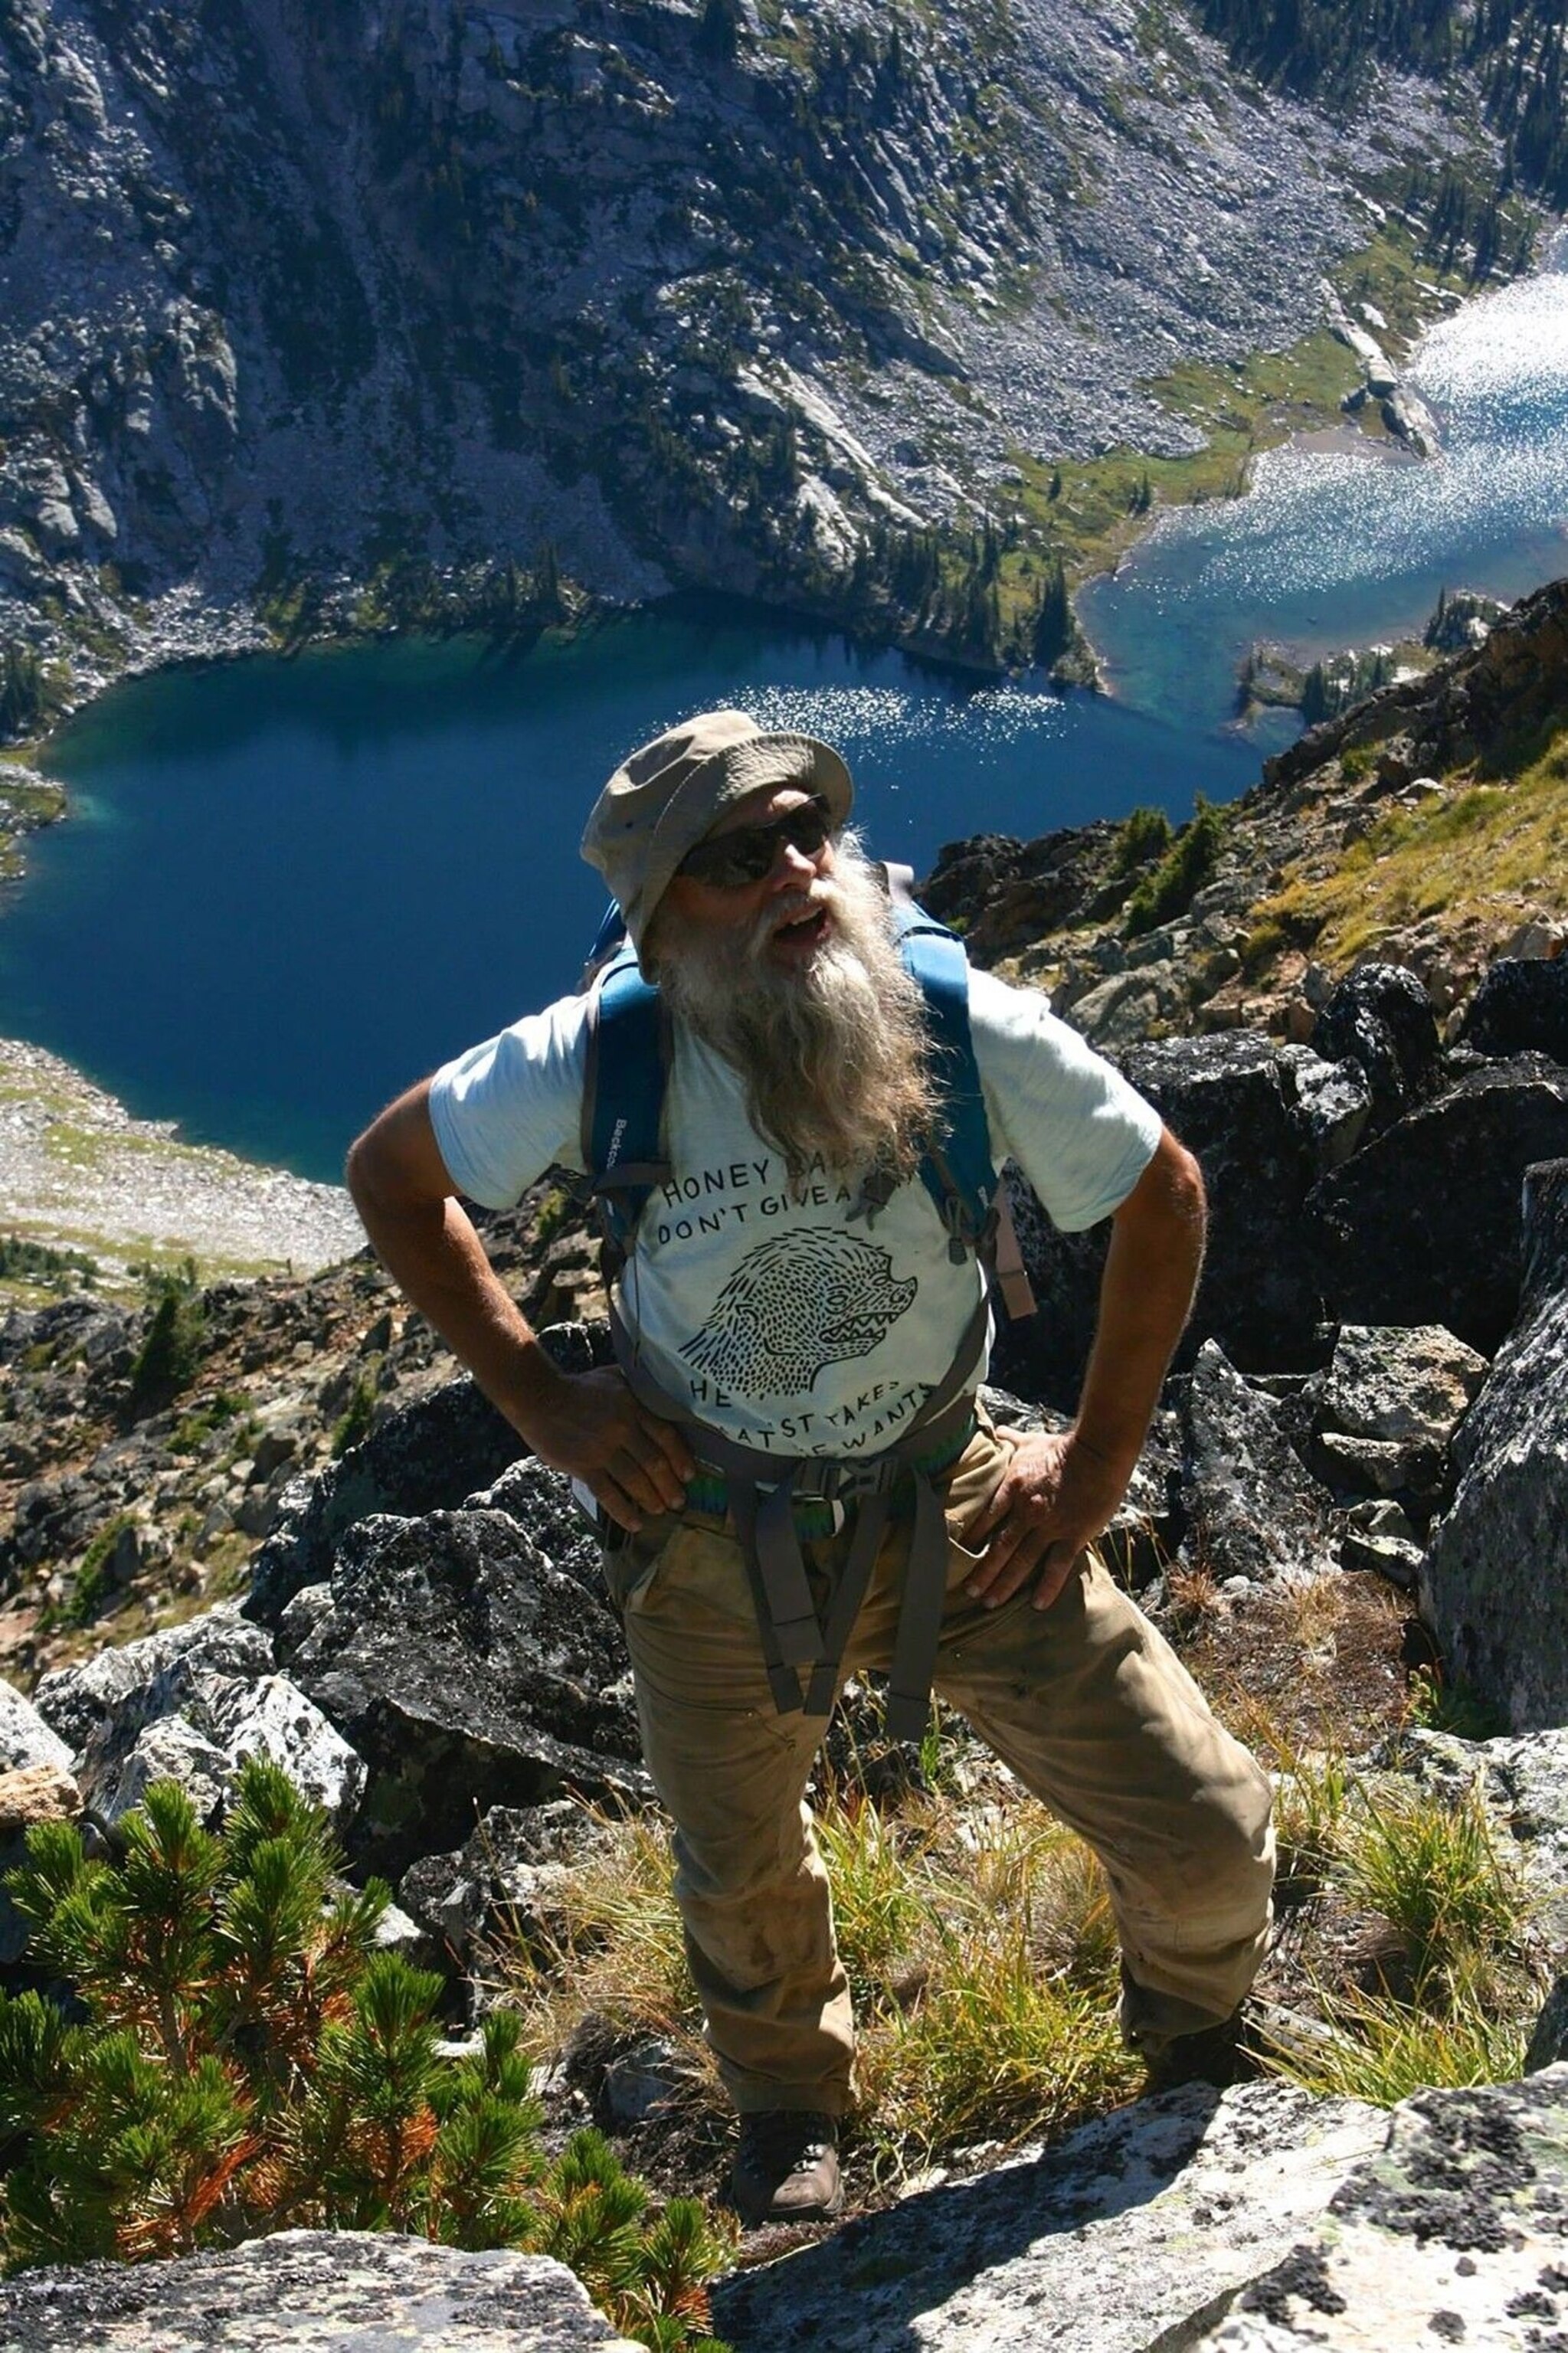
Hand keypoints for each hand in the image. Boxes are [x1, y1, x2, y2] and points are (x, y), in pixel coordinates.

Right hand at [519, 1365, 696, 1533]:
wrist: (540, 1398)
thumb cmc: (579, 1388)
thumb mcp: (614, 1378)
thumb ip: (638, 1389)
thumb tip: (663, 1397)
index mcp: (632, 1407)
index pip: (665, 1435)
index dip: (681, 1457)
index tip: (689, 1475)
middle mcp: (621, 1428)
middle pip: (654, 1462)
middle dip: (670, 1485)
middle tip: (679, 1501)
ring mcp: (601, 1449)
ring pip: (635, 1480)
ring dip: (651, 1499)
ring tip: (659, 1511)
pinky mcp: (583, 1466)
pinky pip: (608, 1494)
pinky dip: (623, 1511)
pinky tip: (634, 1523)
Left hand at [955, 1426, 1132, 1612]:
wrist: (1099, 1452)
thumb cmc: (1064, 1447)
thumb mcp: (1030, 1441)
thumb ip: (1009, 1440)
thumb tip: (994, 1431)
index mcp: (1012, 1488)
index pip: (984, 1519)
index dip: (970, 1539)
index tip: (956, 1555)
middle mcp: (1026, 1511)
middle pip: (998, 1546)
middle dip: (982, 1571)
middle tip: (969, 1592)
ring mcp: (1049, 1525)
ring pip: (1022, 1560)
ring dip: (1005, 1584)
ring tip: (990, 1603)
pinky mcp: (1073, 1535)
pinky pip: (1057, 1565)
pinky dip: (1047, 1586)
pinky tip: (1037, 1604)